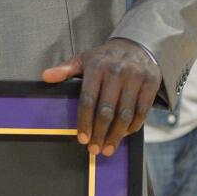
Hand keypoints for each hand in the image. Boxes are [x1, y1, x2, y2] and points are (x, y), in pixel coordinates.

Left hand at [41, 38, 160, 156]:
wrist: (137, 46)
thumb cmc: (104, 58)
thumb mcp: (83, 59)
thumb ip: (65, 70)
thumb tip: (45, 76)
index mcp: (96, 67)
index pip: (88, 99)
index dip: (84, 121)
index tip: (82, 139)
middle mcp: (117, 71)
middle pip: (107, 110)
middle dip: (100, 133)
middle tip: (94, 150)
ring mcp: (136, 77)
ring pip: (125, 114)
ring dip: (116, 135)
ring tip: (108, 148)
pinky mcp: (151, 83)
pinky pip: (143, 110)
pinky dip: (134, 126)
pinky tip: (124, 134)